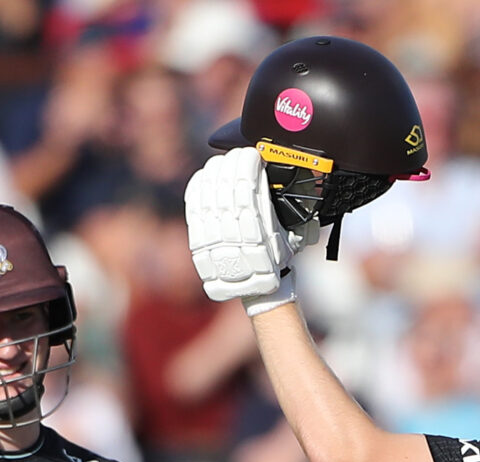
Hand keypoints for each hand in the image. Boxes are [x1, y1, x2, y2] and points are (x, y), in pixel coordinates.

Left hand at [186, 148, 300, 312]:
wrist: (253, 289)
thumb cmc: (274, 258)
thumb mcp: (286, 233)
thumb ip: (277, 204)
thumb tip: (271, 172)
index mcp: (257, 229)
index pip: (245, 185)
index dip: (246, 164)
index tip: (251, 153)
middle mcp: (232, 233)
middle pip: (225, 185)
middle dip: (231, 162)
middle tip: (238, 154)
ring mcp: (213, 237)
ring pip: (208, 193)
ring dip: (215, 171)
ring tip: (223, 162)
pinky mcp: (199, 241)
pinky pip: (194, 207)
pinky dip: (198, 188)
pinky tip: (205, 176)